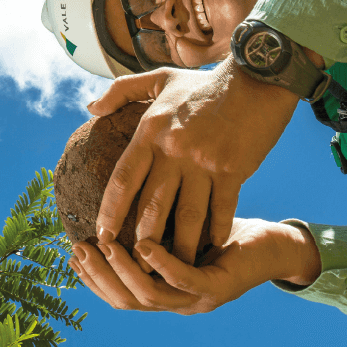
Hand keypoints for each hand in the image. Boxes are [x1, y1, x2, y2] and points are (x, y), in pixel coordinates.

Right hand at [69, 219, 320, 314]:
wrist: (272, 243)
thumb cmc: (221, 232)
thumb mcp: (175, 228)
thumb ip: (145, 228)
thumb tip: (106, 207)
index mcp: (164, 291)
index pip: (118, 295)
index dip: (92, 279)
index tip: (72, 254)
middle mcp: (177, 302)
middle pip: (126, 301)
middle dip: (98, 277)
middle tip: (80, 249)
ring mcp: (198, 300)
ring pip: (149, 295)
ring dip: (122, 271)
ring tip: (104, 245)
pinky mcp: (219, 288)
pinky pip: (183, 281)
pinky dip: (161, 264)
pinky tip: (143, 243)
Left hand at [87, 58, 298, 266]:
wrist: (255, 79)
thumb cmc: (204, 83)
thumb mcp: (158, 78)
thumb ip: (120, 92)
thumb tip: (90, 109)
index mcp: (151, 131)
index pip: (123, 178)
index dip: (110, 210)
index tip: (101, 235)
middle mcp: (173, 150)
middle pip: (152, 205)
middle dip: (141, 240)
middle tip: (134, 264)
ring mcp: (204, 162)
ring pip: (186, 216)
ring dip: (178, 246)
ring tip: (171, 268)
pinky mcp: (234, 170)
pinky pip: (222, 208)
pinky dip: (216, 230)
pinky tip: (212, 246)